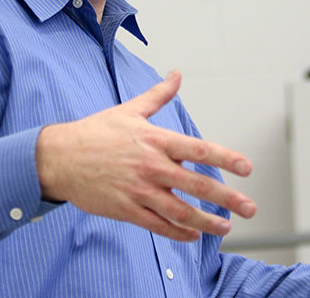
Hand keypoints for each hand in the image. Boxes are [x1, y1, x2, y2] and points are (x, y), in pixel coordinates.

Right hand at [35, 70, 256, 241]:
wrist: (59, 158)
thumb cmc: (95, 132)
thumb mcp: (129, 110)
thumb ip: (158, 95)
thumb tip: (176, 74)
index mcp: (155, 140)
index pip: (199, 150)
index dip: (226, 158)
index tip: (247, 167)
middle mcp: (151, 166)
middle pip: (197, 185)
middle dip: (227, 198)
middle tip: (250, 207)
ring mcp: (139, 191)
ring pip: (181, 211)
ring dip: (207, 222)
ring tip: (226, 227)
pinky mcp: (127, 210)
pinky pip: (158, 226)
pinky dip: (178, 233)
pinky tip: (193, 236)